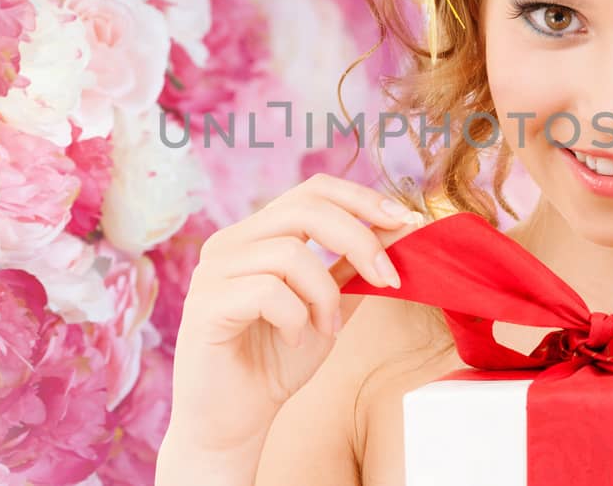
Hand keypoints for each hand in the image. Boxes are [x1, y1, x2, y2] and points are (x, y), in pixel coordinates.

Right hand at [164, 174, 423, 457]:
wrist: (233, 422)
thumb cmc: (276, 363)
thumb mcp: (328, 308)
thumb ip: (353, 269)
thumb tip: (400, 229)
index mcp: (258, 235)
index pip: (313, 190)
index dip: (363, 199)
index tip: (407, 221)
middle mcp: (231, 242)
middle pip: (306, 208)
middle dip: (360, 241)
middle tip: (387, 280)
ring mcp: (213, 270)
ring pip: (290, 253)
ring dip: (325, 295)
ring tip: (325, 329)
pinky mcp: (205, 303)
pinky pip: (268, 291)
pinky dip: (295, 318)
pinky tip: (294, 341)